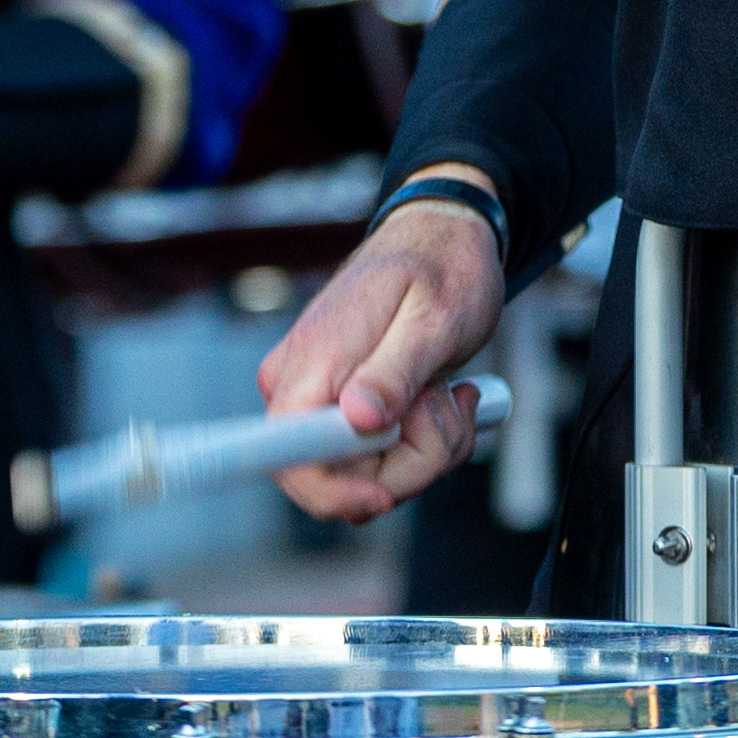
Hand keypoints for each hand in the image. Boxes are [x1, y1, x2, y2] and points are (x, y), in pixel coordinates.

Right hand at [256, 180, 506, 524]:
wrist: (443, 244)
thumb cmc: (442, 271)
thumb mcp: (433, 318)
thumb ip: (395, 370)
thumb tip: (356, 419)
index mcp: (313, 361)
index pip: (285, 457)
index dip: (329, 493)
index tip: (384, 493)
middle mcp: (301, 386)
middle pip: (339, 478)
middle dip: (410, 460)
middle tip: (450, 405)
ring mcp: (319, 401)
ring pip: (368, 476)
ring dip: (427, 448)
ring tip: (451, 393)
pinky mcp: (340, 412)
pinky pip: (378, 461)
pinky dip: (423, 443)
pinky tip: (442, 398)